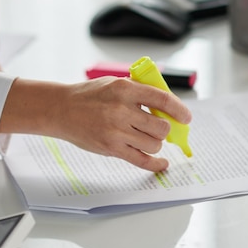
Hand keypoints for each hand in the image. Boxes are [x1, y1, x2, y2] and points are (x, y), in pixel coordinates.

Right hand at [0, 76, 192, 171]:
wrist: (61, 109)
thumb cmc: (90, 96)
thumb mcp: (115, 83)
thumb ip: (139, 92)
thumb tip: (167, 106)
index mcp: (125, 89)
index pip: (162, 99)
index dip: (179, 109)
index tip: (186, 117)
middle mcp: (121, 110)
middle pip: (161, 126)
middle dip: (165, 129)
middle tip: (159, 127)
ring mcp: (116, 131)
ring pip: (154, 144)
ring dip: (156, 143)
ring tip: (146, 137)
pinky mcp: (111, 148)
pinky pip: (142, 160)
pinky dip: (156, 164)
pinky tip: (162, 163)